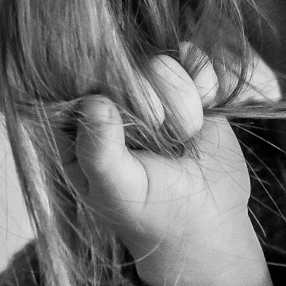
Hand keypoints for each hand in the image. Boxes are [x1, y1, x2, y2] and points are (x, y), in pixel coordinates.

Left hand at [68, 48, 270, 285]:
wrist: (206, 225)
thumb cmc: (150, 214)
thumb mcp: (116, 189)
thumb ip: (99, 149)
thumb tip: (94, 101)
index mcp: (81, 126)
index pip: (79, 83)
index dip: (104, 92)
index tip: (128, 124)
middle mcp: (112, 102)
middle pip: (123, 67)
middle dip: (150, 103)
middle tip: (162, 141)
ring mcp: (151, 92)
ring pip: (160, 63)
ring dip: (180, 101)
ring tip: (184, 137)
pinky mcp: (188, 88)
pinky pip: (193, 60)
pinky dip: (204, 83)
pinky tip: (206, 115)